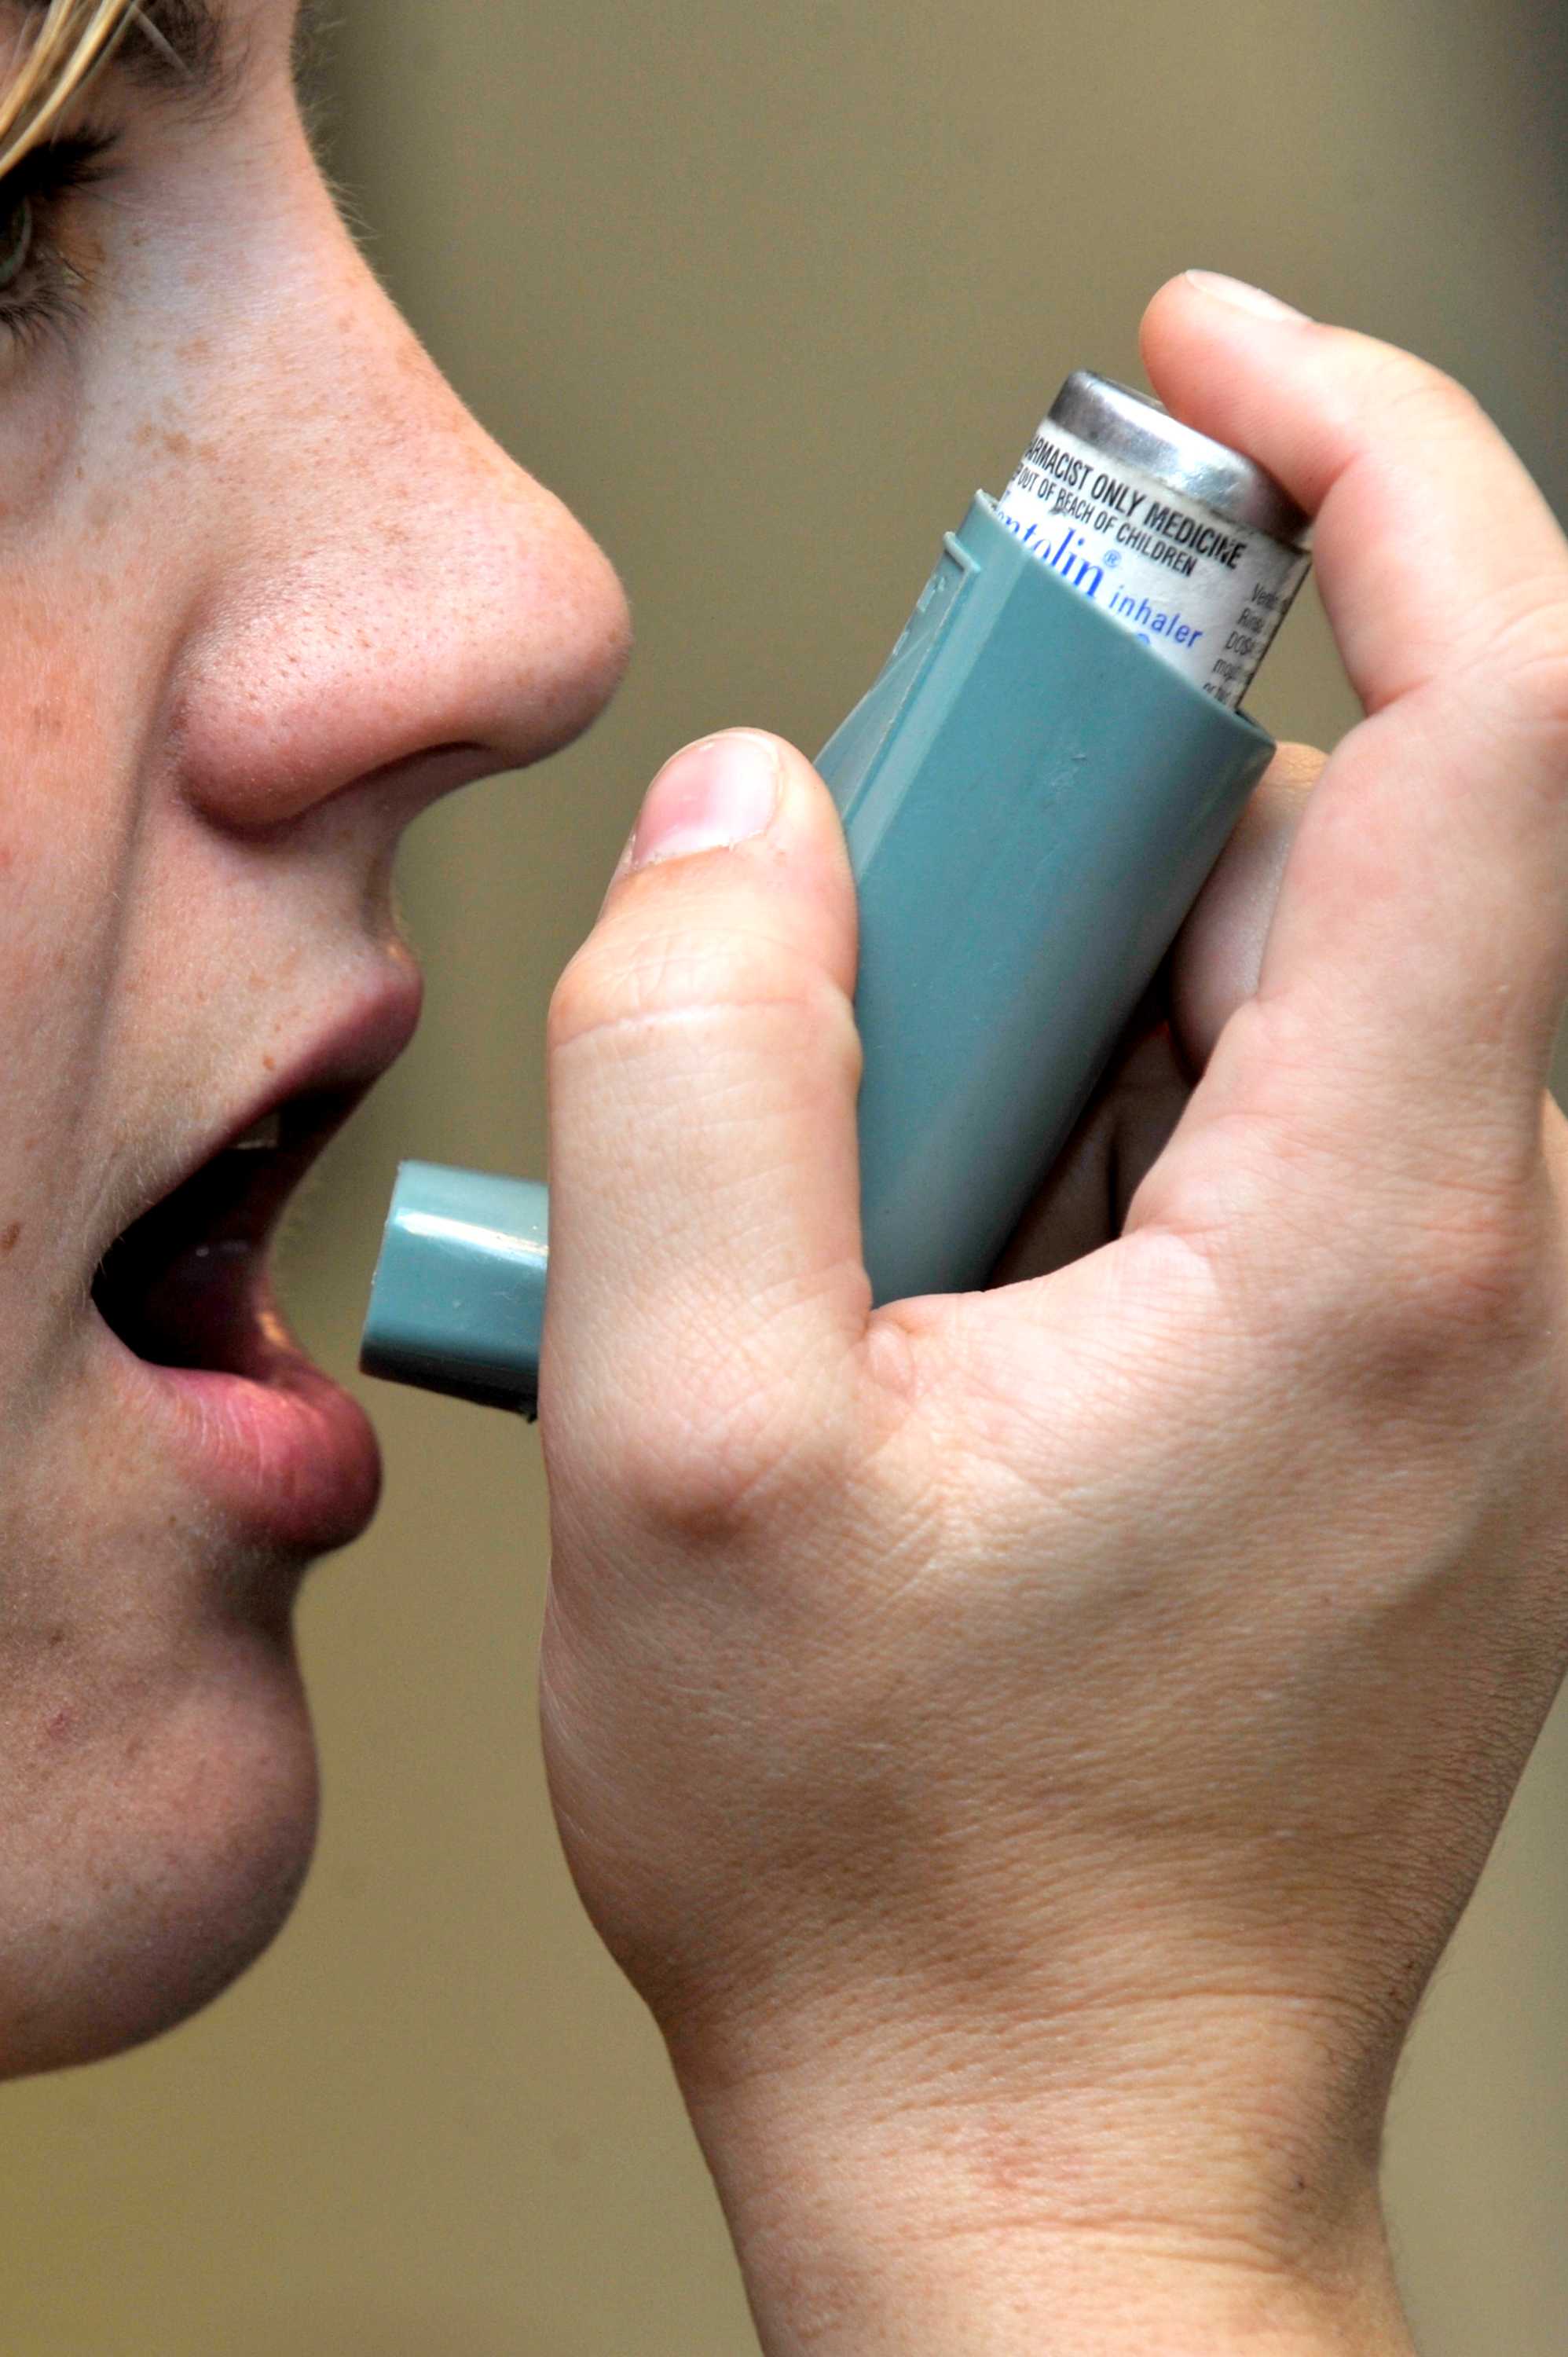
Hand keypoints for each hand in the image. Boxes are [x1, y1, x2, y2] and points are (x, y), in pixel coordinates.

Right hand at [538, 272, 1567, 2354]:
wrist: (1043, 2150)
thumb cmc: (895, 1874)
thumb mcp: (689, 1458)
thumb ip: (696, 1069)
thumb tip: (745, 825)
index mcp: (1375, 1246)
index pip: (1504, 720)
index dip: (1374, 468)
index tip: (1198, 368)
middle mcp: (1476, 1271)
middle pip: (1330, 850)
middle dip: (1074, 822)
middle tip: (852, 974)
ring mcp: (1443, 1347)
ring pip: (1270, 1002)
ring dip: (1044, 1014)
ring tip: (865, 1239)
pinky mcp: (1377, 1405)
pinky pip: (1251, 1141)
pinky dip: (1075, 1135)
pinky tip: (929, 1304)